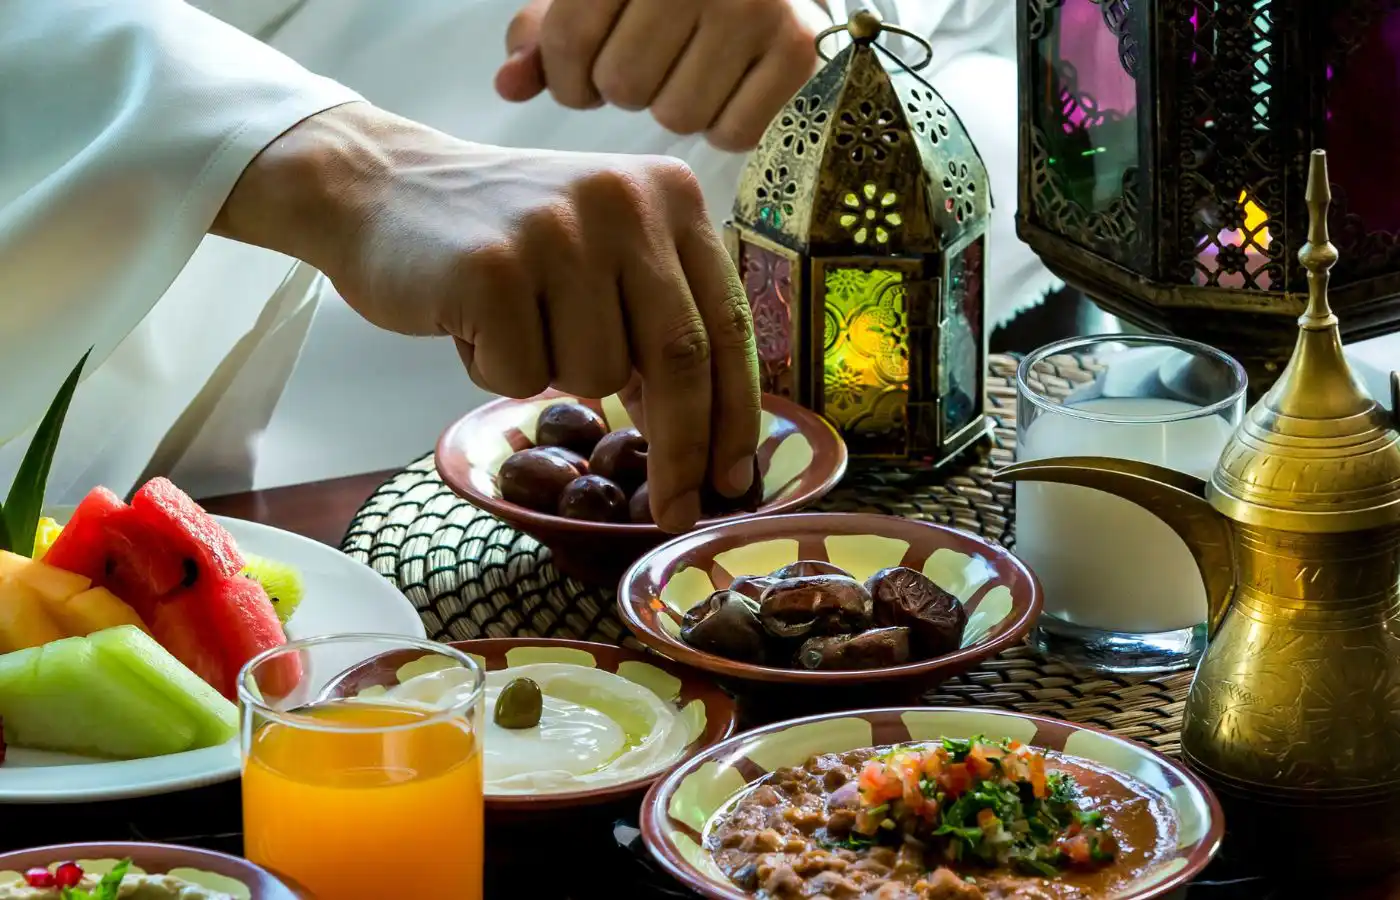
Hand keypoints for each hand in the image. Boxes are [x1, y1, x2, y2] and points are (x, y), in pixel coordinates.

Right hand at [214, 103, 760, 532]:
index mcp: (668, 195)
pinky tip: (472, 319)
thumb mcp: (600, 251)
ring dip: (553, 376)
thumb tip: (706, 433)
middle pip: (680, 357)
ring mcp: (558, 230)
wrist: (378, 187)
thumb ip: (656, 315)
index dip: (736, 412)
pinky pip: (522, 377)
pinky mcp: (493, 267)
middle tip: (675, 511)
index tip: (734, 479)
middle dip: (682, 450)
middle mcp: (624, 201)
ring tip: (515, 321)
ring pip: (596, 375)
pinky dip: (495, 370)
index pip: (726, 322)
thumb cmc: (501, 238)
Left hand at [495, 0, 819, 151]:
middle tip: (650, 66)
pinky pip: (732, 131)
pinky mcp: (798, 48)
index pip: (569, 37)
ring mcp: (754, 8)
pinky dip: (726, 123)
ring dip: (675, 106)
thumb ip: (552, 29)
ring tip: (694, 69)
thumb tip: (507, 85)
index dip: (565, 76)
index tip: (579, 78)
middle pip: (623, 85)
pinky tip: (732, 86)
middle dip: (625, 89)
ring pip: (676, 114)